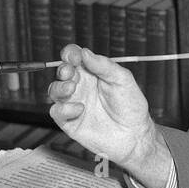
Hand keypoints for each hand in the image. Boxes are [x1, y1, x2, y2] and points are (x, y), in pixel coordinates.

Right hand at [45, 45, 171, 187]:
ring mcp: (74, 103)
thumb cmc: (131, 107)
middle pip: (62, 72)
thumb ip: (104, 65)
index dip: (70, 53)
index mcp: (92, 73)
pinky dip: (63, 108)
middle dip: (63, 69)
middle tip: (70, 72)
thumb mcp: (122, 80)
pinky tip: (79, 109)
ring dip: (59, 87)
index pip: (74, 57)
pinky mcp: (70, 121)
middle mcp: (81, 86)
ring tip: (72, 89)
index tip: (74, 56)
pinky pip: (56, 112)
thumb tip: (85, 53)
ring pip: (54, 90)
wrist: (134, 135)